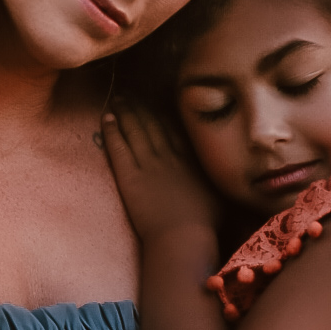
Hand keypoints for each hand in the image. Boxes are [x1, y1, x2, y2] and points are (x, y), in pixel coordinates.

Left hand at [102, 103, 218, 242]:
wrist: (184, 236)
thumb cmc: (204, 224)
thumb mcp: (218, 196)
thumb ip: (214, 180)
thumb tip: (224, 172)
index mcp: (190, 160)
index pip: (174, 130)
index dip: (162, 114)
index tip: (155, 102)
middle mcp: (169, 156)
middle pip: (153, 124)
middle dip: (141, 107)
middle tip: (131, 94)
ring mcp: (149, 164)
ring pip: (135, 130)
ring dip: (125, 112)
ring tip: (117, 99)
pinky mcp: (130, 176)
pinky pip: (118, 148)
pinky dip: (112, 131)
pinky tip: (106, 118)